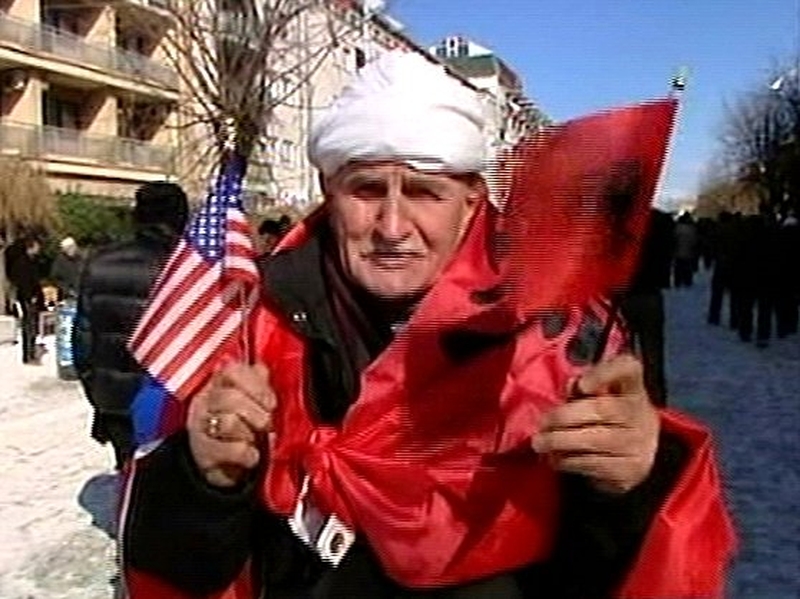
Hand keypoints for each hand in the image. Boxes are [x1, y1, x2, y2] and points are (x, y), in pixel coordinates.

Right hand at [186, 363, 275, 487]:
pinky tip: (251, 456)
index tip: (270, 402)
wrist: (225, 467)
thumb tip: (260, 367)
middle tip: (266, 424)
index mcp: (217, 384)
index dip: (255, 385)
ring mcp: (200, 431)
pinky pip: (232, 450)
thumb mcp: (251, 402)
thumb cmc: (240, 430)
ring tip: (255, 440)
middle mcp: (204, 404)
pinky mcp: (205, 457)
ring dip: (250, 433)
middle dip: (256, 412)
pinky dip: (247, 454)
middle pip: (229, 397)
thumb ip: (257, 382)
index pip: (231, 371)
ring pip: (228, 422)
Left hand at [532, 354, 659, 493]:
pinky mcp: (627, 470)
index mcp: (632, 388)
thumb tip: (571, 385)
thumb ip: (584, 387)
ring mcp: (637, 443)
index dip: (604, 373)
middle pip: (602, 409)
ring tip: (540, 443)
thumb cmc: (608, 418)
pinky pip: (591, 464)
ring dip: (559, 441)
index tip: (582, 385)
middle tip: (542, 423)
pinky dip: (568, 461)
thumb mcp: (601, 397)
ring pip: (593, 440)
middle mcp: (639, 414)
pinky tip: (556, 458)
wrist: (639, 458)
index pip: (627, 368)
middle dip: (564, 416)